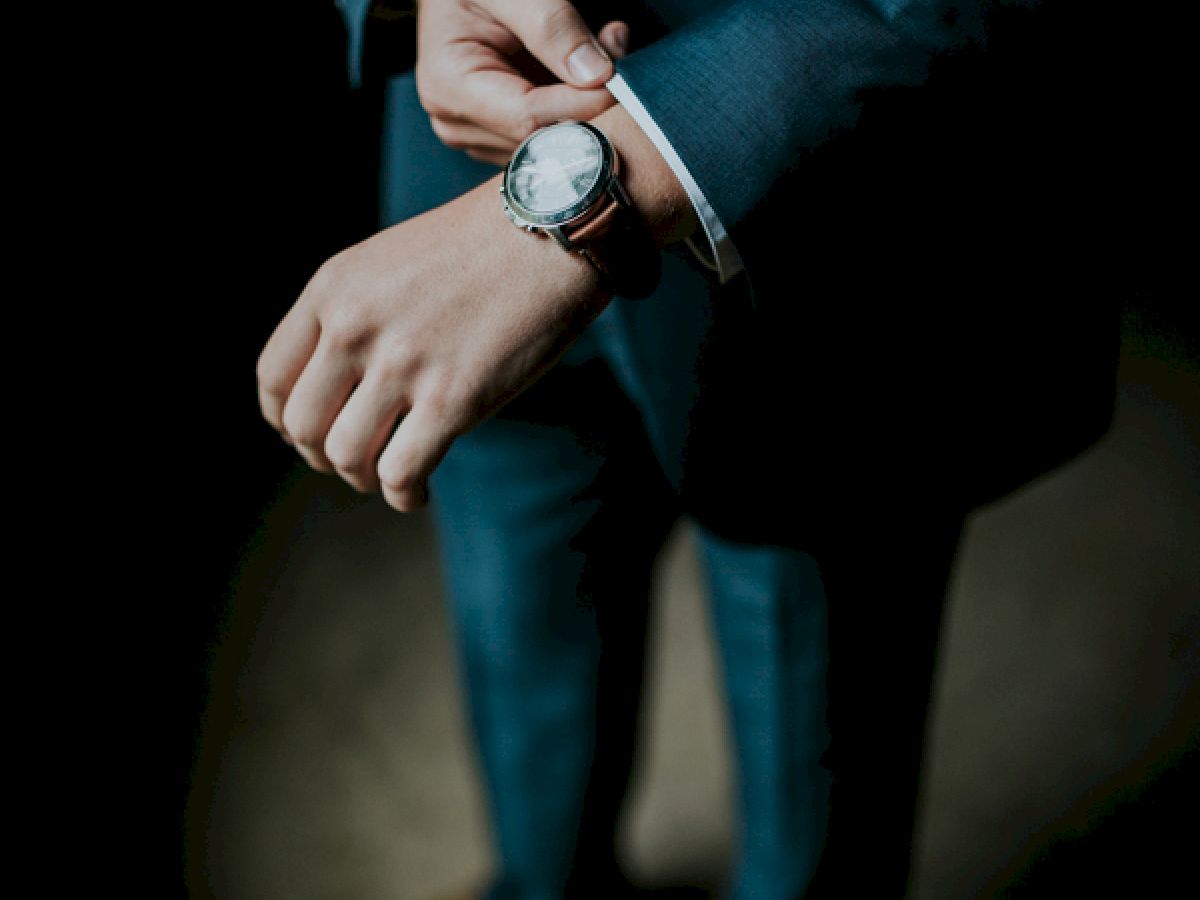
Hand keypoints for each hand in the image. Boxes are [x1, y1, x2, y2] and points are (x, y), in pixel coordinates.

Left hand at [256, 174, 606, 510]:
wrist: (550, 232)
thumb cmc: (479, 248)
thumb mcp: (389, 261)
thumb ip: (353, 312)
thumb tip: (338, 384)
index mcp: (332, 289)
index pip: (273, 377)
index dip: (285, 420)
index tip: (312, 433)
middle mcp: (354, 326)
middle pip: (303, 426)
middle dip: (324, 456)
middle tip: (357, 460)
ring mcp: (401, 364)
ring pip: (346, 456)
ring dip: (364, 478)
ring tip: (391, 474)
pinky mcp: (452, 398)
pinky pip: (400, 474)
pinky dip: (403, 495)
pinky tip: (418, 492)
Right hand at [416, 0, 629, 163]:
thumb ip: (550, 27)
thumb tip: (595, 75)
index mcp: (450, 87)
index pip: (528, 119)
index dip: (581, 104)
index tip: (618, 79)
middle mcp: (458, 122)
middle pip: (542, 138)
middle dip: (587, 101)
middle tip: (613, 47)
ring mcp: (479, 134)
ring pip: (553, 142)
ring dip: (586, 103)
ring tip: (596, 48)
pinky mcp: (500, 135)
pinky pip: (551, 136)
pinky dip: (576, 108)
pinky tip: (580, 71)